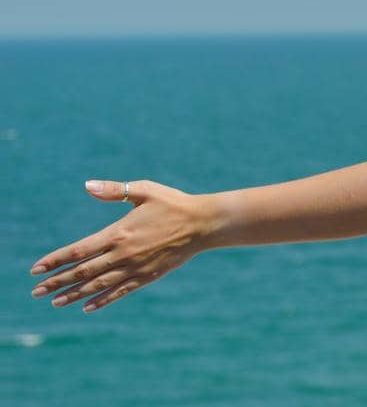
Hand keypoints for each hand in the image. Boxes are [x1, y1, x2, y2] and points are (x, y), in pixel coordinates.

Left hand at [28, 178, 218, 313]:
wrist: (203, 224)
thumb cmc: (173, 203)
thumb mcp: (144, 191)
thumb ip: (114, 191)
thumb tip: (87, 186)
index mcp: (119, 233)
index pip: (78, 250)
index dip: (55, 260)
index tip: (36, 269)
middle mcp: (123, 254)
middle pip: (83, 272)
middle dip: (57, 282)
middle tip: (36, 292)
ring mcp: (135, 268)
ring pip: (98, 285)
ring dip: (74, 295)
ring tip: (55, 302)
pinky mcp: (147, 276)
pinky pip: (120, 291)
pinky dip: (102, 300)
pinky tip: (88, 306)